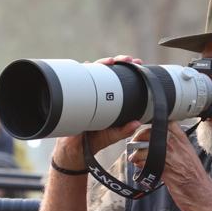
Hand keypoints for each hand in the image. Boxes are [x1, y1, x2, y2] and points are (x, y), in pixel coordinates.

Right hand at [50, 55, 144, 170]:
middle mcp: (98, 94)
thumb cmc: (93, 141)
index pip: (120, 81)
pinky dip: (82, 71)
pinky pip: (77, 80)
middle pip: (108, 72)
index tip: (138, 64)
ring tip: (111, 61)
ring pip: (93, 72)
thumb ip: (123, 131)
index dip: (129, 71)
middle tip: (128, 60)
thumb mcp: (111, 136)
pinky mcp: (73, 96)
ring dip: (102, 63)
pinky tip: (88, 65)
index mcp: (109, 101)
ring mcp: (85, 93)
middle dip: (118, 62)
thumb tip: (137, 123)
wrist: (73, 150)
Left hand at [128, 122, 211, 210]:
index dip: (152, 124)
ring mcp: (170, 157)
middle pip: (151, 132)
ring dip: (137, 153)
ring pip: (146, 147)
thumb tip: (160, 141)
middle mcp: (176, 145)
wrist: (201, 193)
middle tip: (135, 143)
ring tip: (135, 158)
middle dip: (139, 138)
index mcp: (183, 140)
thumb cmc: (195, 176)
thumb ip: (176, 145)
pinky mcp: (164, 170)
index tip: (146, 130)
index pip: (165, 123)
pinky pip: (146, 162)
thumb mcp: (188, 154)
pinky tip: (141, 167)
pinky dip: (140, 164)